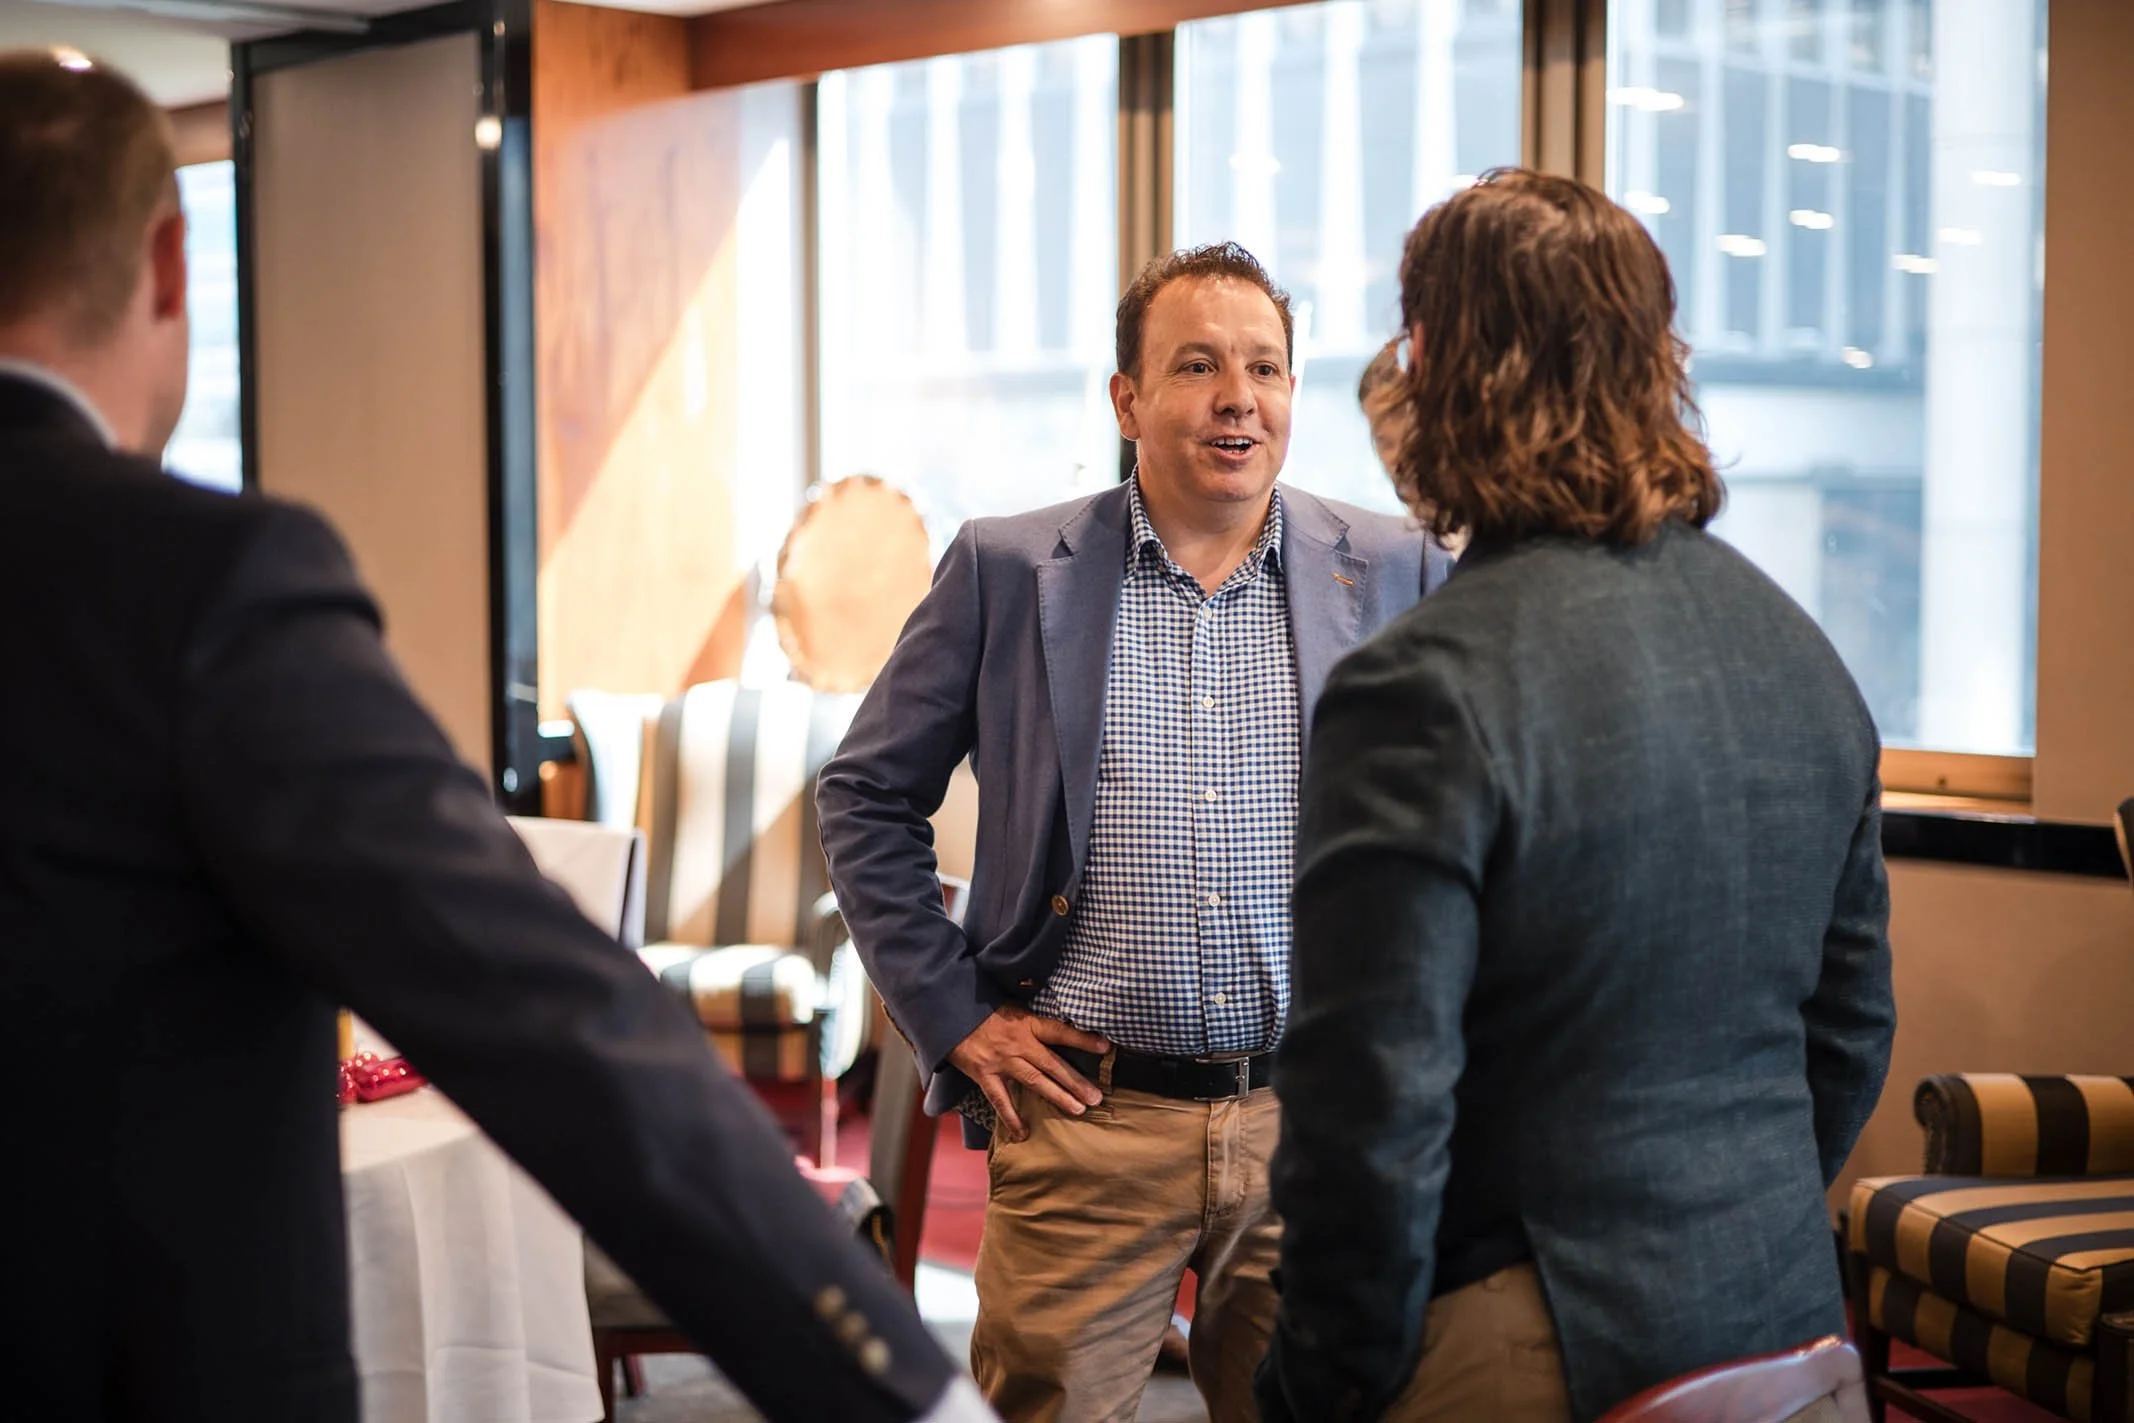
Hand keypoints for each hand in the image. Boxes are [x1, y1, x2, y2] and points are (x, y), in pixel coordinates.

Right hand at [947, 1005, 1109, 1140]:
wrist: (948, 1015)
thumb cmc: (982, 1009)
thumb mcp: (1011, 1003)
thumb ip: (1032, 1011)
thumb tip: (1053, 1008)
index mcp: (1027, 1023)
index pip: (1060, 1032)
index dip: (1083, 1039)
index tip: (1106, 1047)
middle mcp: (1018, 1044)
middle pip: (1053, 1064)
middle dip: (1076, 1082)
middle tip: (1096, 1098)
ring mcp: (1002, 1061)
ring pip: (1035, 1082)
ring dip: (1058, 1097)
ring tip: (1078, 1110)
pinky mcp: (984, 1075)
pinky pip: (1001, 1100)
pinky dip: (1012, 1117)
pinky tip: (1024, 1133)